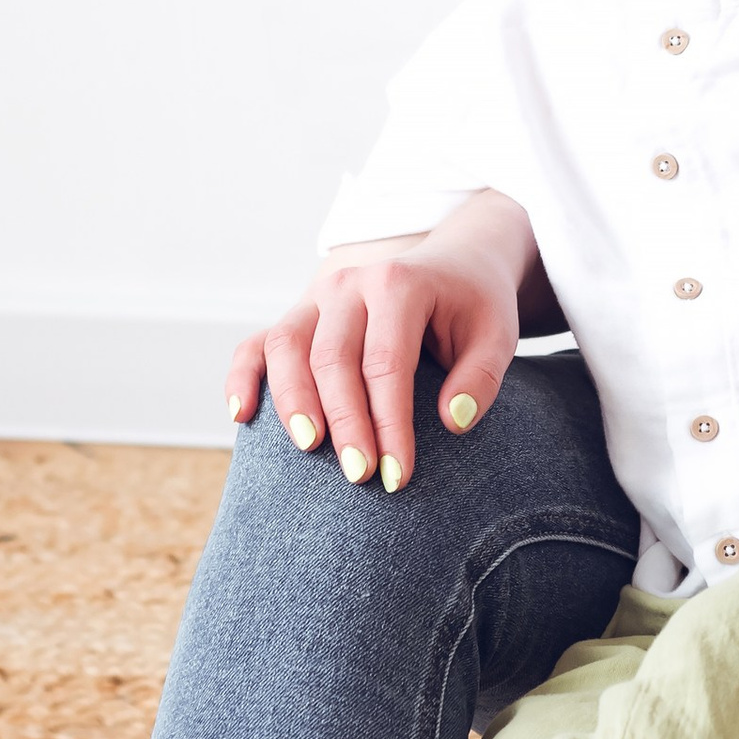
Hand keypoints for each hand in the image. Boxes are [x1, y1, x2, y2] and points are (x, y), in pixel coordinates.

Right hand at [225, 195, 533, 491]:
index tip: (398, 475)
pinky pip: (257, 342)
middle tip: (359, 476)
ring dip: (292, 401)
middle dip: (344, 422)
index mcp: (399, 284)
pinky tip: (241, 416)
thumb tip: (452, 422)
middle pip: (333, 358)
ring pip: (287, 347)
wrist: (451, 263)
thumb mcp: (496, 334)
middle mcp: (349, 285)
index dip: (389, 422)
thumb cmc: (473, 307)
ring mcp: (316, 298)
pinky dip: (243, 376)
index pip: (387, 362)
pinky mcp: (298, 315)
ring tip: (310, 449)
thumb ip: (481, 377)